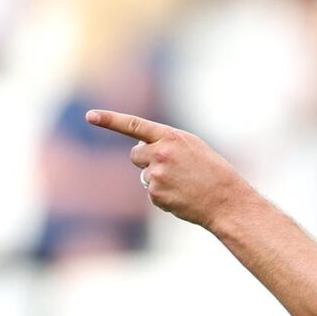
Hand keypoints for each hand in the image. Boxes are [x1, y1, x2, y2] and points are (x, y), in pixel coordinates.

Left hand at [85, 109, 255, 228]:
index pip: (134, 125)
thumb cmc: (214, 171)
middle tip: (169, 168)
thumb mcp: (193, 147)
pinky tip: (182, 196)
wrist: (226, 200)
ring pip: (145, 175)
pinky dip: (164, 195)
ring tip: (184, 184)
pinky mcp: (155, 194)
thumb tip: (139, 149)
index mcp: (172, 137)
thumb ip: (167, 142)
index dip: (110, 119)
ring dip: (158, 179)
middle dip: (145, 160)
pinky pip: (152, 193)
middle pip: (135, 154)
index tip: (90, 115)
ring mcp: (156, 175)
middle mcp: (160, 153)